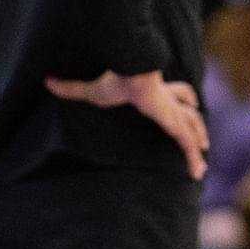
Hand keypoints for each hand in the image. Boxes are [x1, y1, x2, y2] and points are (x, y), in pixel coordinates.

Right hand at [46, 70, 207, 178]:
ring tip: (200, 164)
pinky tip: (197, 173)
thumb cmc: (114, 82)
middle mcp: (169, 102)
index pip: (176, 94)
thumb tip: (47, 82)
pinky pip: (187, 144)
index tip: (189, 104)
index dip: (182, 98)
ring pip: (194, 130)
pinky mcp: (174, 124)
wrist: (130, 76)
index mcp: (156, 92)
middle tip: (202, 139)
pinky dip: (193, 159)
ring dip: (198, 144)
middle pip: (190, 112)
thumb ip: (71, 89)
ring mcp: (174, 113)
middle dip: (196, 124)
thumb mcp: (90, 91)